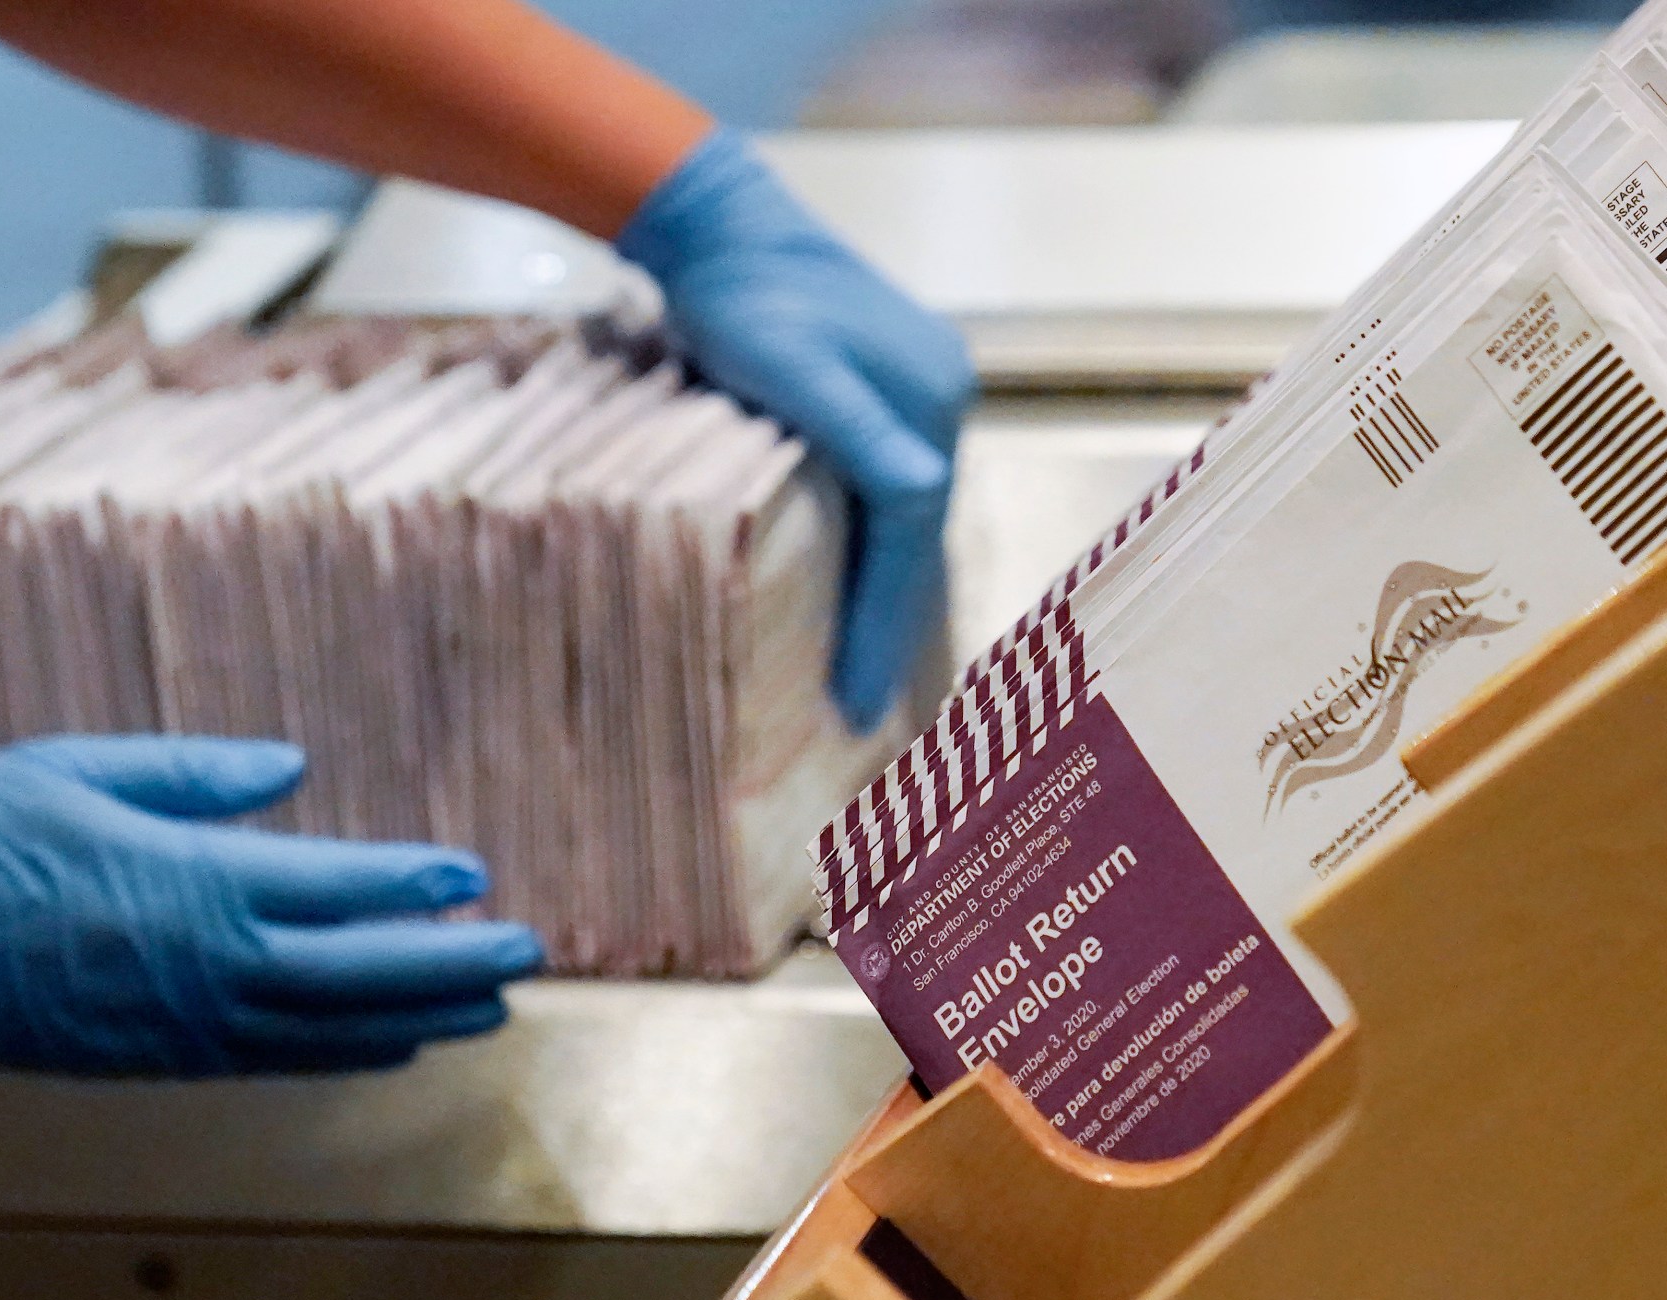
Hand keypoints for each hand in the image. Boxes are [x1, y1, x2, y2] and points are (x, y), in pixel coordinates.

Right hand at [0, 736, 539, 1076]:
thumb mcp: (82, 767)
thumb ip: (196, 773)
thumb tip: (290, 766)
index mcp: (197, 883)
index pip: (338, 887)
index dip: (414, 884)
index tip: (473, 877)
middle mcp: (209, 963)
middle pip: (361, 970)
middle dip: (452, 963)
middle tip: (527, 954)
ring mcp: (186, 1022)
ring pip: (331, 1027)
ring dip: (417, 1015)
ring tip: (489, 1008)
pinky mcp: (158, 1059)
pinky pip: (274, 1060)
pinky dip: (344, 1053)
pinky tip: (391, 1044)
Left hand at [618, 128, 974, 732]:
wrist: (723, 224)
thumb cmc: (741, 301)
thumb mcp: (792, 366)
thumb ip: (857, 430)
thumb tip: (924, 491)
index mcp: (930, 403)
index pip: (911, 536)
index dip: (882, 623)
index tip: (854, 698)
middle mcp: (943, 400)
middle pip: (915, 534)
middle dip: (890, 622)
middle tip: (860, 708)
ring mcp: (922, 393)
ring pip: (905, 518)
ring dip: (885, 591)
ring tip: (861, 671)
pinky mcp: (891, 389)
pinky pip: (889, 490)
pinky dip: (876, 547)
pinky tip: (856, 587)